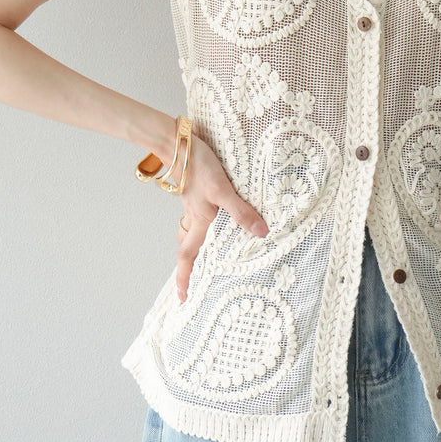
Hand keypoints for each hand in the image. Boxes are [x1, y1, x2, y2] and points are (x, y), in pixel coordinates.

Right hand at [173, 133, 268, 301]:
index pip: (188, 256)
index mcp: (198, 221)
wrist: (179, 142)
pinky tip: (216, 221)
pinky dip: (203, 226)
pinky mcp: (196, 192)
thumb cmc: (199, 166)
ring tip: (207, 258)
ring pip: (191, 233)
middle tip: (194, 285)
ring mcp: (193, 204)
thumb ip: (241, 211)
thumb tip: (260, 233)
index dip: (185, 278)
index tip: (183, 299)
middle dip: (189, 268)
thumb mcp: (223, 189)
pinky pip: (197, 217)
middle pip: (188, 248)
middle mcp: (193, 216)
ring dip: (195, 247)